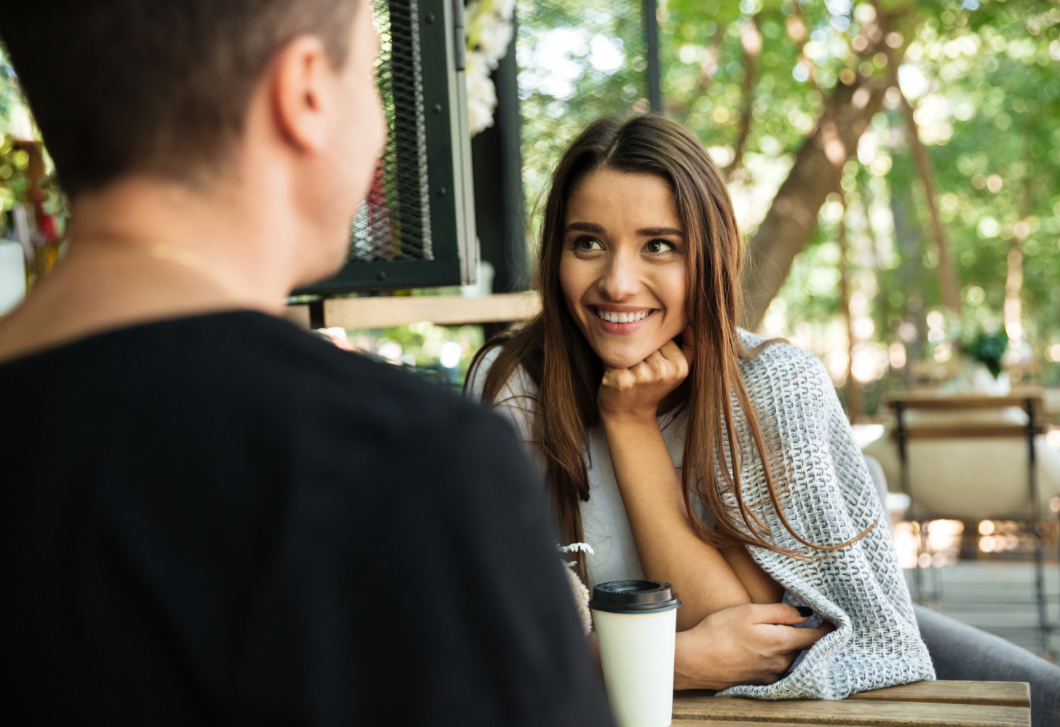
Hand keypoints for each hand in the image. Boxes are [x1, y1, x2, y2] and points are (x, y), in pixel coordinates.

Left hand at [598, 327, 693, 423]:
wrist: (629, 415)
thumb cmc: (651, 388)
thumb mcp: (677, 370)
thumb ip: (689, 347)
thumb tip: (688, 325)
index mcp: (680, 366)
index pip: (661, 336)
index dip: (651, 345)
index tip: (649, 359)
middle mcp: (662, 371)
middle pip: (644, 341)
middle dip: (636, 348)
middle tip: (635, 364)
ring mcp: (642, 375)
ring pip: (629, 347)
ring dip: (622, 354)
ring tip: (626, 369)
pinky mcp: (621, 379)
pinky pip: (612, 356)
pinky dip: (609, 361)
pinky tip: (614, 374)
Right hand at [673, 603, 831, 690]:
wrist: (694, 661)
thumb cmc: (718, 632)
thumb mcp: (749, 612)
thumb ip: (780, 612)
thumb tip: (805, 614)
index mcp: (781, 642)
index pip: (817, 637)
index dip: (829, 627)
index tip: (834, 618)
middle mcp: (781, 663)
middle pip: (803, 647)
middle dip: (804, 635)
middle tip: (800, 620)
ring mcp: (771, 675)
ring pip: (790, 658)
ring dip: (789, 647)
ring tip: (777, 633)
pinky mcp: (759, 682)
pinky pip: (777, 668)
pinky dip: (776, 658)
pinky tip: (761, 649)